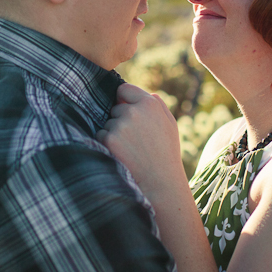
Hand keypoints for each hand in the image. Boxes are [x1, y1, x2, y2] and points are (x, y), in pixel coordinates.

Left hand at [97, 83, 186, 199]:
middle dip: (121, 120)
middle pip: (115, 108)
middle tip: (136, 139)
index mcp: (150, 104)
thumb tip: (148, 94)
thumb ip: (158, 105)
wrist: (159, 182)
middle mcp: (133, 112)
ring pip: (108, 123)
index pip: (124, 89)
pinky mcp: (108, 140)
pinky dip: (107, 144)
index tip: (127, 110)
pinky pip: (100, 135)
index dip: (124, 99)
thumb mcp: (170, 125)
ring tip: (131, 149)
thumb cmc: (166, 153)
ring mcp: (119, 125)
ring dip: (114, 133)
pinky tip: (122, 154)